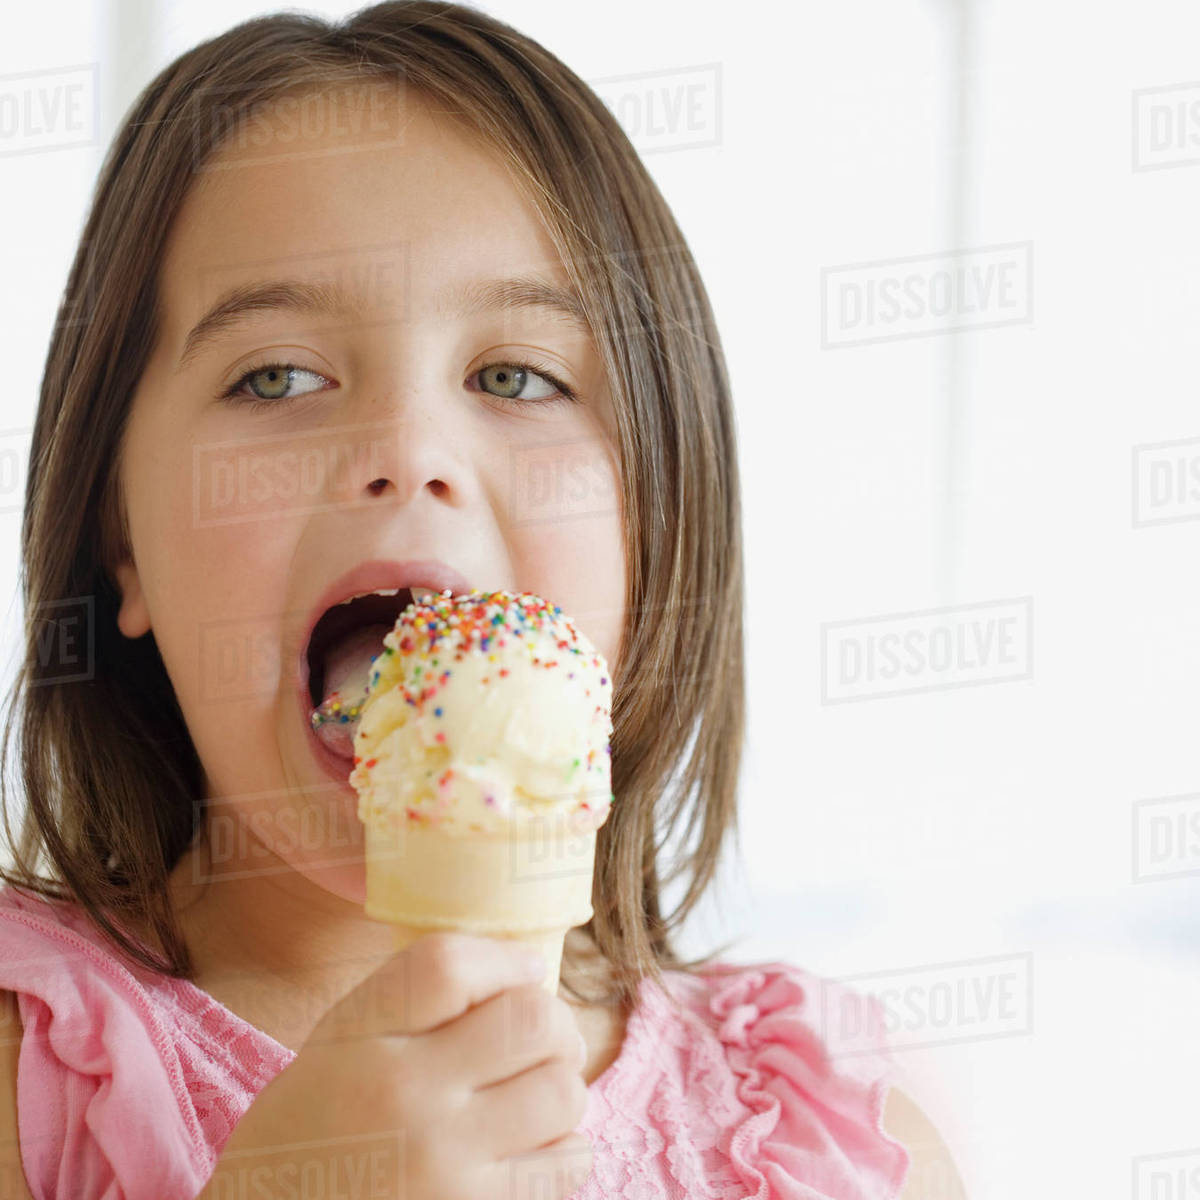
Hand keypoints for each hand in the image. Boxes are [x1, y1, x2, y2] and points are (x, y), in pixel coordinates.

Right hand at [199, 932, 591, 1199]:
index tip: (522, 970)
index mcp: (362, 1037)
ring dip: (561, 1086)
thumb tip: (530, 970)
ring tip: (533, 1095)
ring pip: (563, 1093)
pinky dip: (563, 1149)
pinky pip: (567, 1165)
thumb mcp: (343, 1037)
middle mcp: (404, 1097)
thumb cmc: (319, 1121)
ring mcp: (444, 1167)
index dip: (507, 959)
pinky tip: (529, 1148)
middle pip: (531, 1021)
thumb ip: (418, 996)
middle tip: (540, 1038)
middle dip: (553, 1022)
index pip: (450, 966)